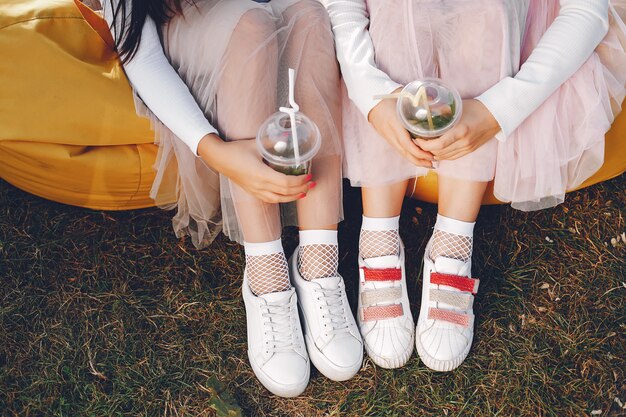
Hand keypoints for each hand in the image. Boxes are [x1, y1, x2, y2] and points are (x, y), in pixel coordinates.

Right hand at [198, 134, 312, 203]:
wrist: (219, 158)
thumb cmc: (236, 150)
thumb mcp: (255, 143)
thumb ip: (272, 140)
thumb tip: (287, 136)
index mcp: (261, 174)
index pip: (286, 183)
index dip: (299, 182)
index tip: (309, 176)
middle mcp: (259, 186)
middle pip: (285, 193)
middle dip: (301, 189)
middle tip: (312, 184)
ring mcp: (255, 190)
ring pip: (278, 199)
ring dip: (292, 197)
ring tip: (304, 192)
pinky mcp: (252, 192)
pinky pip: (270, 199)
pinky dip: (281, 199)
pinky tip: (287, 195)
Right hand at [368, 88, 433, 167]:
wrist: (370, 102)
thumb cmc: (387, 97)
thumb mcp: (402, 96)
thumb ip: (418, 99)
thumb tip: (435, 100)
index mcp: (395, 124)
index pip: (407, 144)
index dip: (419, 152)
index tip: (430, 155)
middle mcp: (391, 134)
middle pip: (406, 153)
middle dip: (420, 161)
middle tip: (433, 163)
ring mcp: (389, 138)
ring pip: (403, 154)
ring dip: (416, 160)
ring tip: (429, 163)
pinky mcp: (389, 139)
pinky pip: (400, 150)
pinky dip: (410, 155)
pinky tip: (418, 157)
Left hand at [414, 99, 499, 160]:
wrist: (497, 115)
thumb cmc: (477, 108)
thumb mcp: (458, 107)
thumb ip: (442, 111)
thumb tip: (426, 111)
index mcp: (460, 131)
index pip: (438, 145)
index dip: (424, 145)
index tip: (417, 139)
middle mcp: (464, 142)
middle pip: (439, 153)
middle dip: (425, 149)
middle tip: (417, 142)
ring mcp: (467, 148)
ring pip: (445, 157)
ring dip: (433, 154)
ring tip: (424, 146)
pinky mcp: (470, 150)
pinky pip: (452, 157)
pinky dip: (442, 155)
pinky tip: (436, 150)